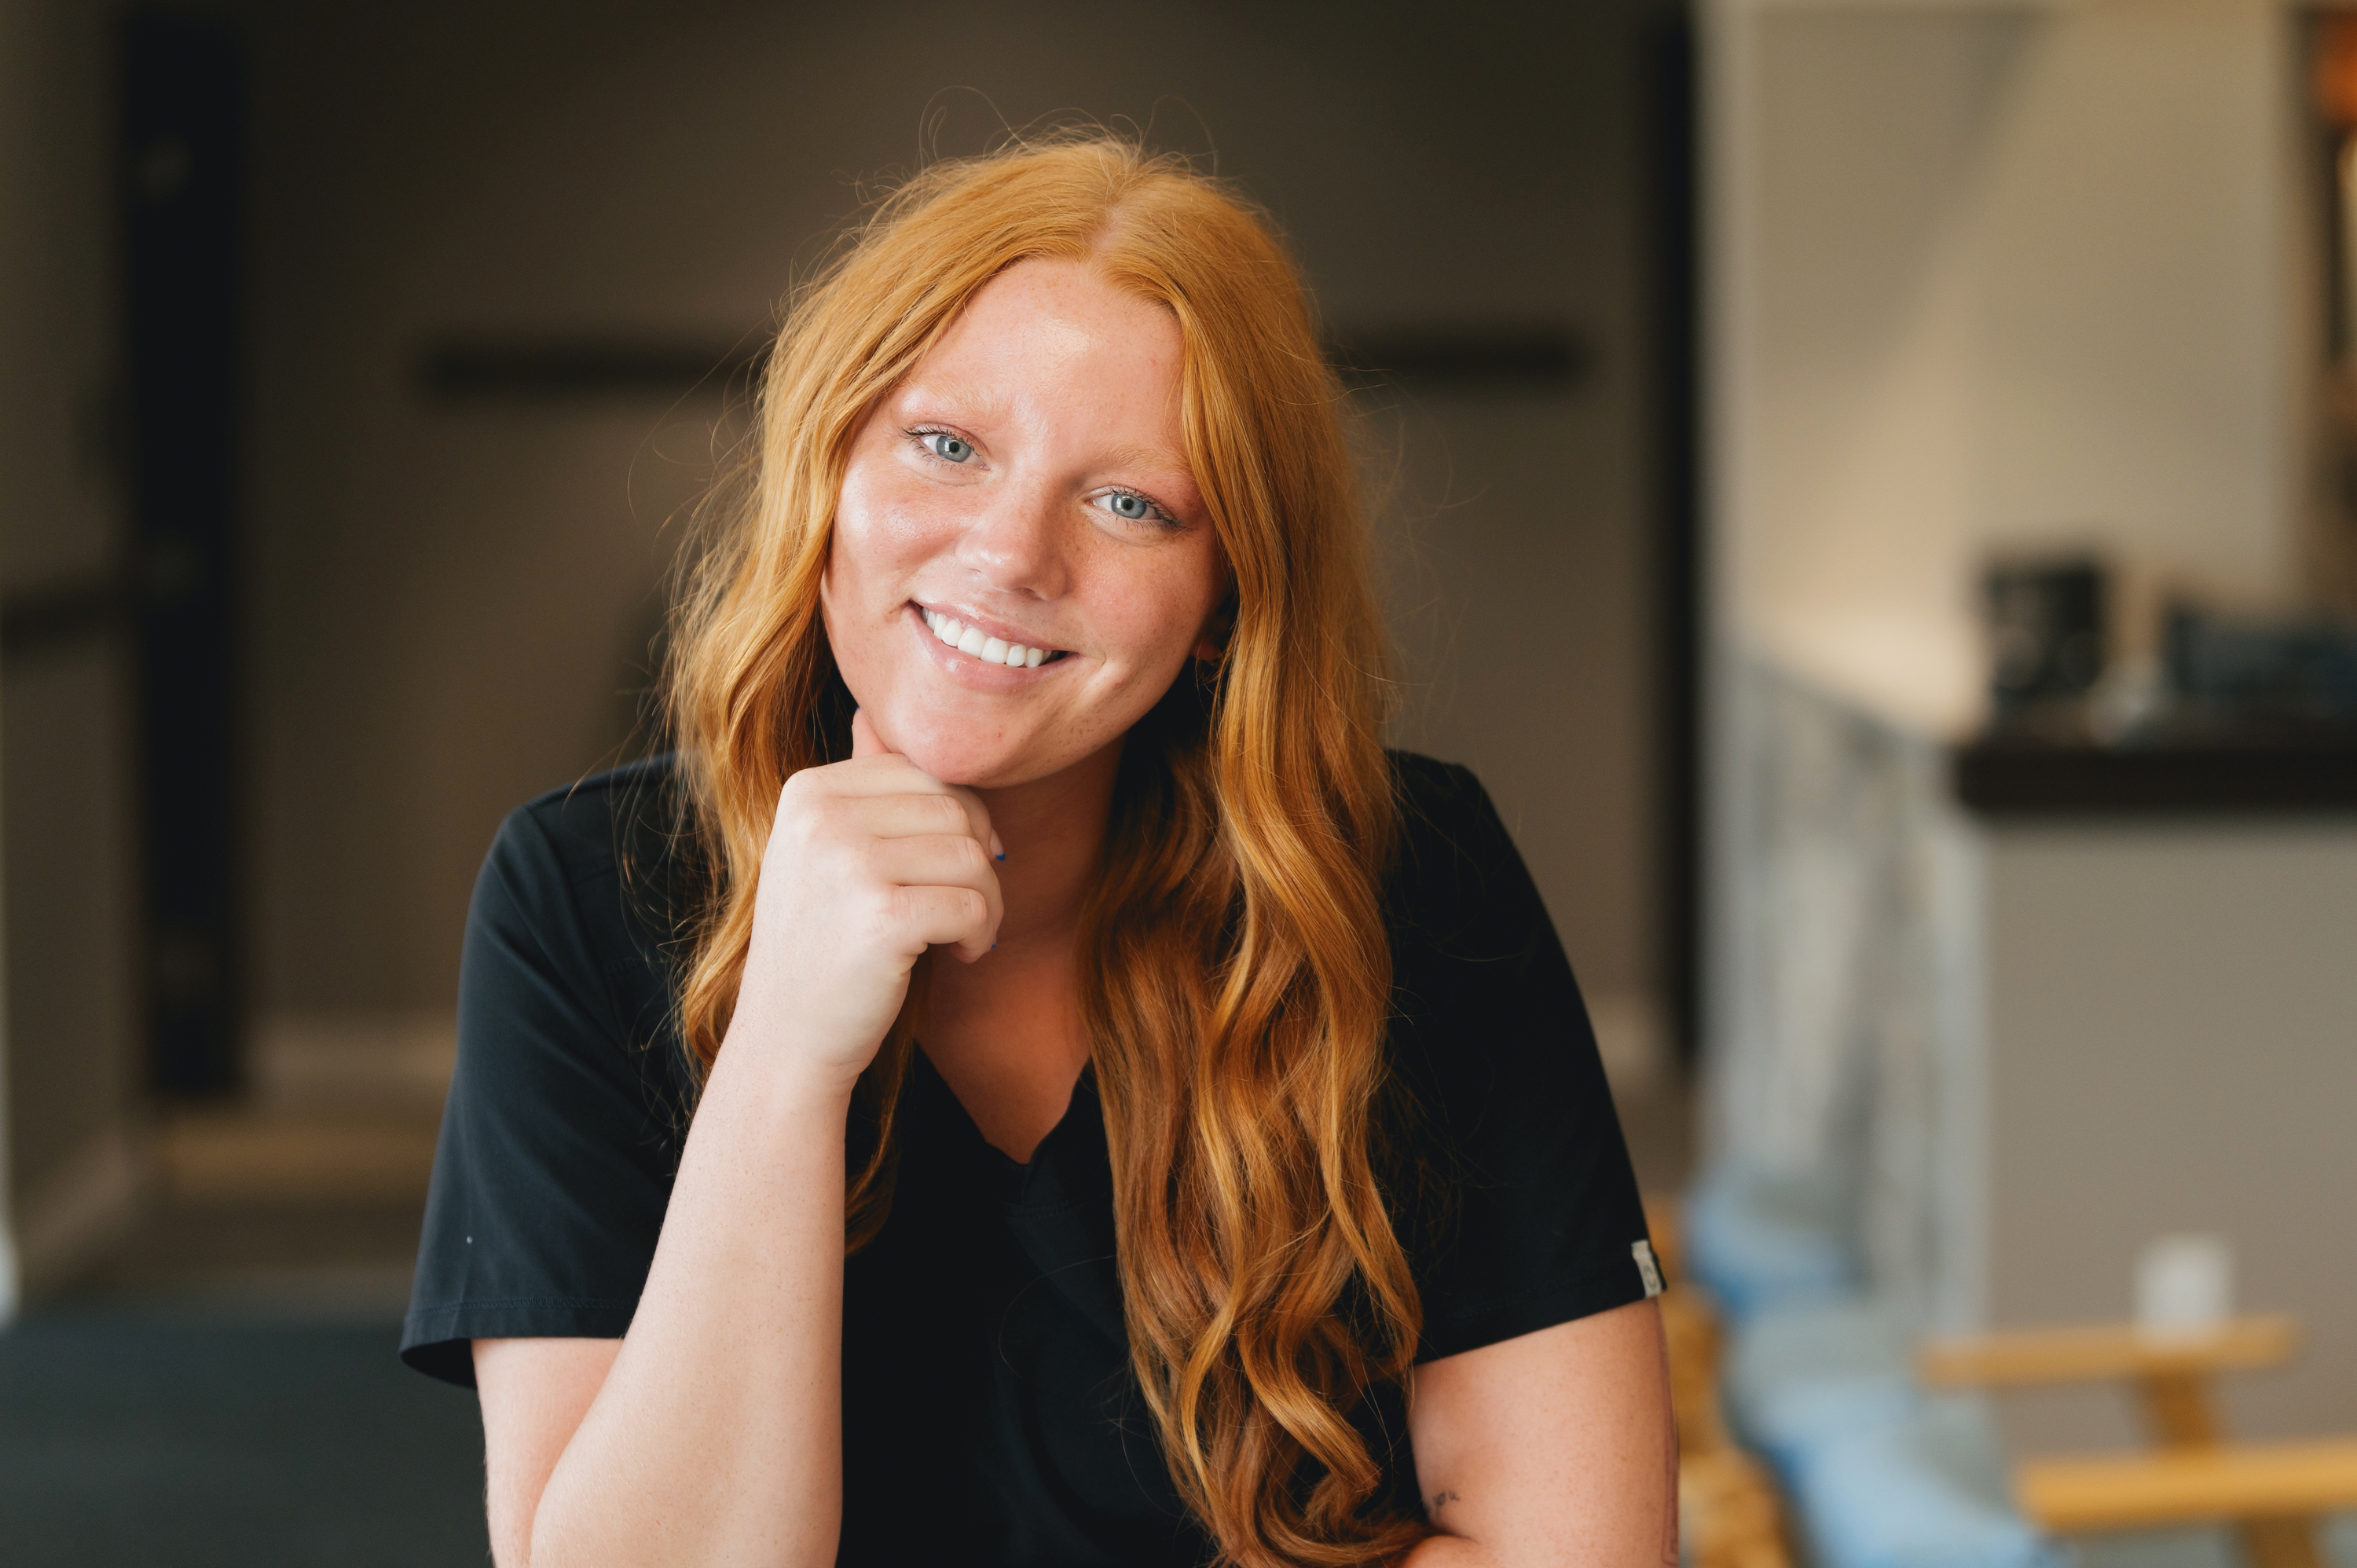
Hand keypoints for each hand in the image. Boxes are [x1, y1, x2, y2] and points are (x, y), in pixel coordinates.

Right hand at [726, 709, 1002, 1092]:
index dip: (959, 822)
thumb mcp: (823, 852)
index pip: (927, 772)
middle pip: (957, 808)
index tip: (946, 872)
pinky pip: (972, 903)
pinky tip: (959, 955)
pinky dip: (981, 934)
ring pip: (972, 855)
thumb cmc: (823, 944)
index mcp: (809, 790)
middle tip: (964, 909)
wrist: (787, 1037)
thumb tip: (873, 713)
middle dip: (979, 862)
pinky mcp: (880, 917)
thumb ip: (857, 786)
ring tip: (960, 935)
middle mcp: (822, 817)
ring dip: (986, 902)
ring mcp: (847, 864)